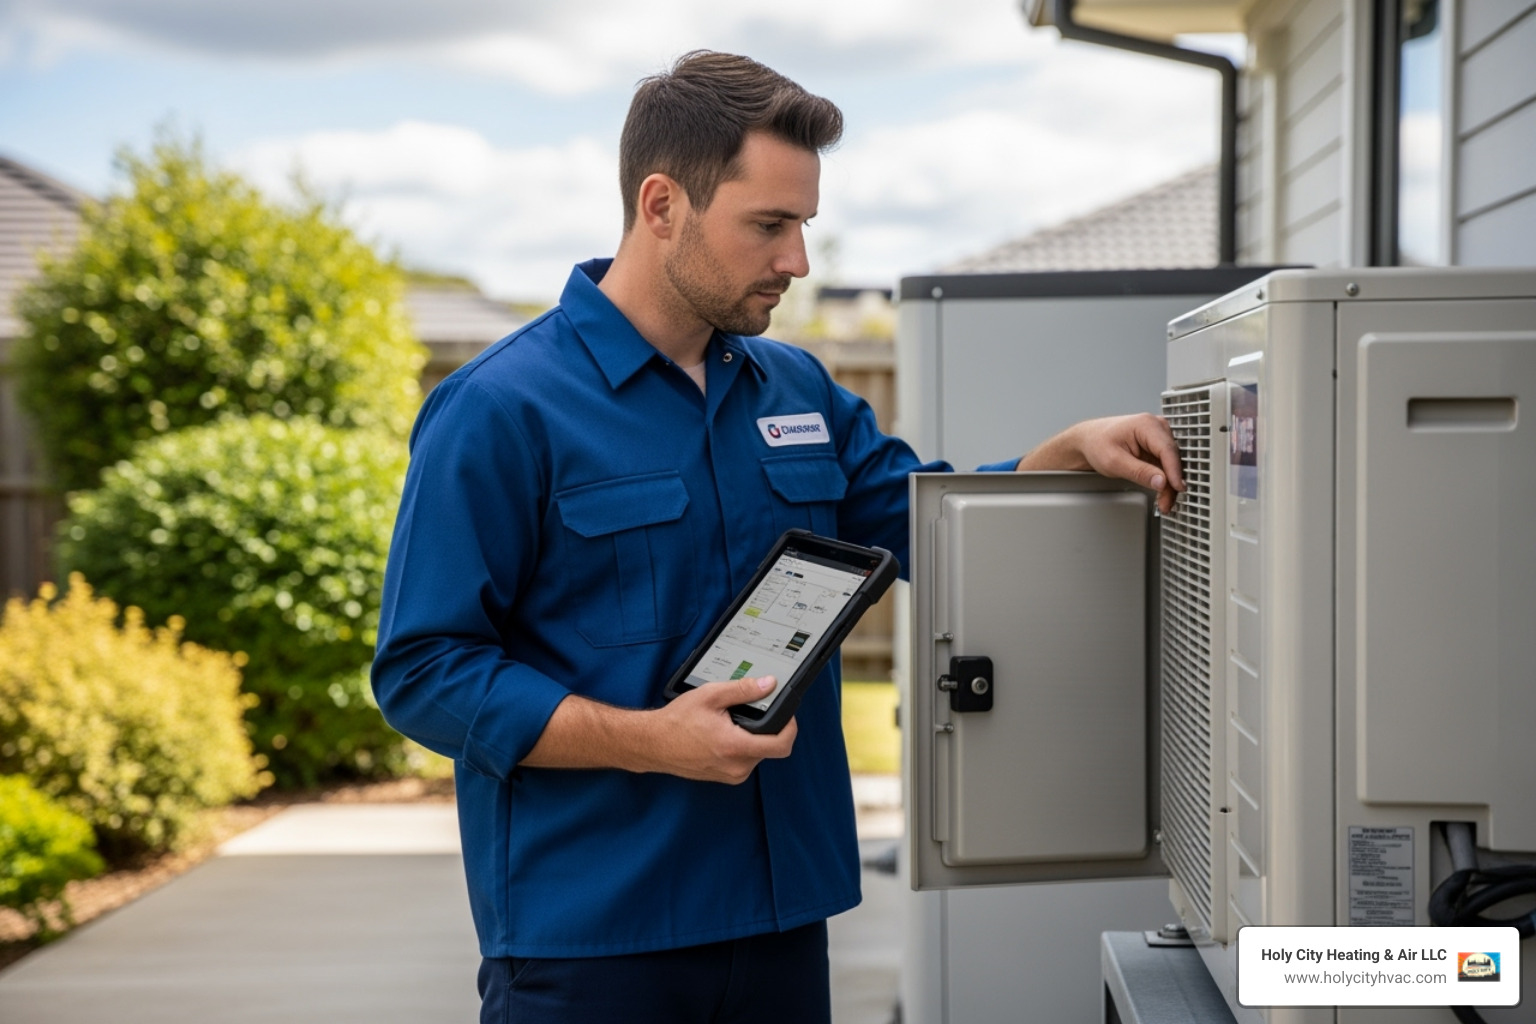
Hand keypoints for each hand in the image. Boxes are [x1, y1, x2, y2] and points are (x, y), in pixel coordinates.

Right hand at [644, 676, 797, 783]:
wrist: (654, 744)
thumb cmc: (677, 722)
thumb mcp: (711, 695)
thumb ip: (743, 689)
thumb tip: (768, 685)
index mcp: (735, 747)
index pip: (781, 745)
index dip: (790, 728)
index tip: (787, 715)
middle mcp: (736, 767)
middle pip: (771, 747)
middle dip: (767, 728)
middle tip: (751, 712)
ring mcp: (731, 775)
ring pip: (758, 754)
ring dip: (753, 738)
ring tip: (731, 723)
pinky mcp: (725, 777)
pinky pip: (745, 761)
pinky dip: (742, 746)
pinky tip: (724, 734)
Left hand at [1018, 413, 1184, 513]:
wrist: (1088, 441)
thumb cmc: (1097, 444)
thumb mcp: (1114, 462)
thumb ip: (1139, 472)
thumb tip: (1161, 482)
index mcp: (1146, 424)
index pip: (1167, 450)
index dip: (1174, 471)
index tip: (1178, 488)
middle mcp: (1156, 427)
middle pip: (1172, 458)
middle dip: (1171, 483)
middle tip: (1166, 504)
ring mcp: (1158, 436)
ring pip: (1172, 464)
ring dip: (1169, 484)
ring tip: (1163, 503)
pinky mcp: (1157, 447)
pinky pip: (1166, 466)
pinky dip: (1165, 480)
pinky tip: (1162, 494)